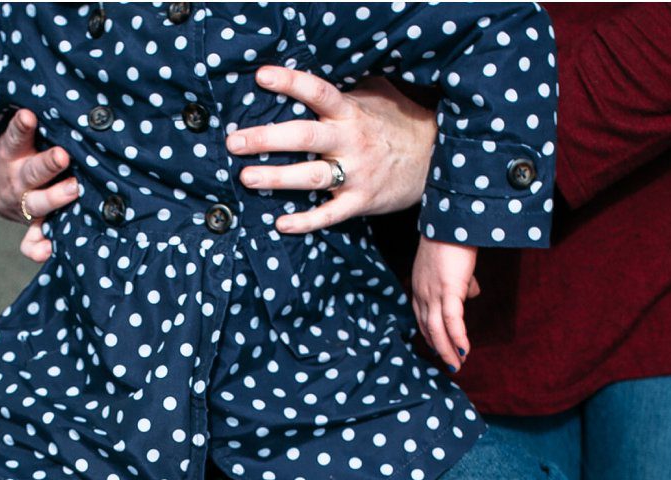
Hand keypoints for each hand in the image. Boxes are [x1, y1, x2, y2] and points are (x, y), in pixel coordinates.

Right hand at [0, 108, 79, 262]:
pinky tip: (46, 251)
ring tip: (73, 190)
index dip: (22, 127)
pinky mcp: (28, 223)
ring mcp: (22, 204)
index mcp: (12, 154)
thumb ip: (31, 126)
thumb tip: (65, 94)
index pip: (16, 137)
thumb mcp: (17, 137)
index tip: (29, 116)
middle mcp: (17, 179)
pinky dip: (36, 247)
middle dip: (47, 165)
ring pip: (37, 204)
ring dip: (54, 198)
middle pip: (32, 172)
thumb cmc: (18, 153)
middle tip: (63, 156)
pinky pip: (30, 240)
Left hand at [227, 68, 437, 233]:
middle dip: (267, 138)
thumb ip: (347, 85)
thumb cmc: (397, 123)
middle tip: (235, 141)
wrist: (435, 159)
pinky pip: (330, 214)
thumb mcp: (378, 95)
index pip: (317, 92)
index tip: (261, 77)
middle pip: (304, 136)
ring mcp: (356, 173)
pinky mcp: (361, 201)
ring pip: (311, 176)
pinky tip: (280, 223)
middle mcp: (351, 141)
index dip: (290, 82)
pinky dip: (306, 222)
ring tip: (246, 177)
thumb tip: (316, 65)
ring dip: (277, 177)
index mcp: (351, 112)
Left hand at [412, 238, 480, 372]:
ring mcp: (433, 293)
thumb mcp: (453, 265)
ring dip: (447, 350)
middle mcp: (422, 293)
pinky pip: (452, 320)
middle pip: (428, 329)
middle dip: (439, 348)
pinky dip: (457, 337)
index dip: (431, 335)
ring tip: (457, 364)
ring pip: (437, 330)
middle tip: (450, 364)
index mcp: (420, 287)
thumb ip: (461, 281)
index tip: (439, 348)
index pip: (422, 318)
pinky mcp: (448, 290)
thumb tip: (472, 294)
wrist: (452, 221)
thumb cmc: (453, 238)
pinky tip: (463, 350)